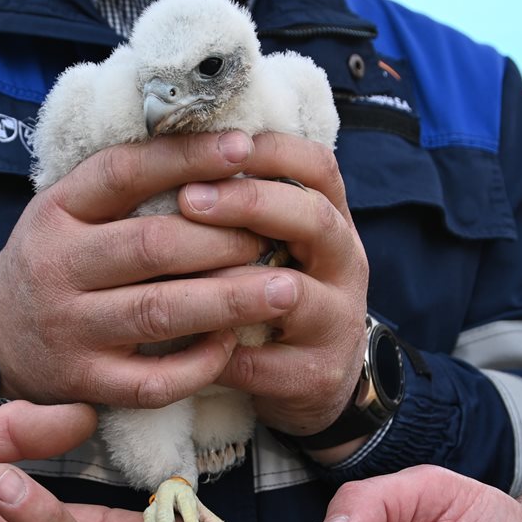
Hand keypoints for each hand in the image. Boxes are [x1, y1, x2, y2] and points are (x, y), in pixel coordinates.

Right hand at [0, 131, 303, 408]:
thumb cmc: (57, 262)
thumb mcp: (68, 210)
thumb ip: (125, 184)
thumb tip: (216, 146)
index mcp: (56, 211)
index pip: (123, 173)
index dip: (186, 158)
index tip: (244, 147)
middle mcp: (58, 267)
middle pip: (151, 246)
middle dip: (224, 238)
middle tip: (277, 232)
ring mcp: (70, 329)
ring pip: (159, 313)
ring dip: (228, 300)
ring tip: (284, 289)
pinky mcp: (85, 381)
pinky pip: (152, 381)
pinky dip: (198, 364)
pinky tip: (233, 344)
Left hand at [178, 132, 369, 440]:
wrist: (317, 379)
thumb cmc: (276, 293)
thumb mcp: (277, 242)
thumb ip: (246, 205)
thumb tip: (177, 149)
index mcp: (332, 222)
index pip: (317, 168)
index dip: (271, 150)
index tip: (218, 142)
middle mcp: (345, 265)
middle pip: (314, 220)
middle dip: (249, 204)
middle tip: (189, 199)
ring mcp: (336, 323)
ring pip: (293, 295)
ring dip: (232, 282)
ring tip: (179, 275)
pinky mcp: (315, 375)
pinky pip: (264, 363)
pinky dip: (218, 352)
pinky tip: (178, 342)